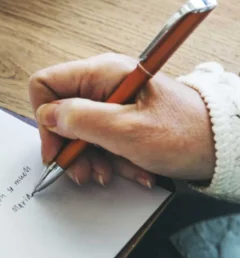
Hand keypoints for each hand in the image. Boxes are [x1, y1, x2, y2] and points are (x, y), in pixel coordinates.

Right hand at [29, 53, 214, 187]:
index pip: (46, 85)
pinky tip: (129, 170)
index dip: (46, 119)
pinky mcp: (121, 120)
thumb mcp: (127, 130)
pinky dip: (111, 160)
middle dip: (71, 148)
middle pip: (61, 114)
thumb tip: (49, 116)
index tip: (58, 148)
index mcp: (102, 74)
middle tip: (84, 171)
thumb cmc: (185, 133)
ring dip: (92, 159)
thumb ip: (81, 120)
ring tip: (111, 173)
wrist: (222, 147)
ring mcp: (112, 103)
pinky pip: (100, 141)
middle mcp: (103, 84)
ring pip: (79, 133)